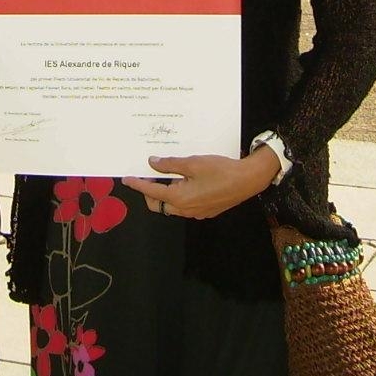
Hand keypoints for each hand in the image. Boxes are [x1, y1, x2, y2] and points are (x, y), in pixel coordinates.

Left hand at [122, 149, 280, 220]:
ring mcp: (196, 212)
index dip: (138, 185)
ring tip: (168, 176)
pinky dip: (179, 196)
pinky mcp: (206, 211)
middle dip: (150, 192)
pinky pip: (185, 206)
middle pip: (159, 204)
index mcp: (179, 198)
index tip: (127, 179)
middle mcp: (186, 209)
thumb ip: (170, 165)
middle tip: (150, 175)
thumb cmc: (221, 170)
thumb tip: (153, 163)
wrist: (248, 180)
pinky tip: (185, 182)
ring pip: (172, 206)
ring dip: (166, 194)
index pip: (151, 192)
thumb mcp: (193, 163)